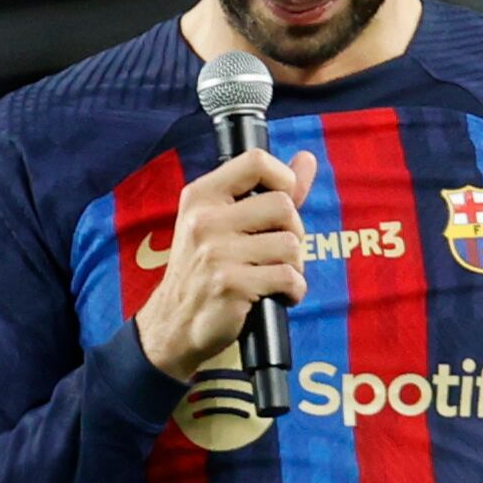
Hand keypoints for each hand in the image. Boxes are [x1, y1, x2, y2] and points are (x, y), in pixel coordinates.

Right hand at [135, 149, 316, 381]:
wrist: (174, 324)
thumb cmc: (206, 268)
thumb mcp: (225, 221)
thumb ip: (269, 190)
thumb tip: (307, 158)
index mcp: (202, 195)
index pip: (256, 162)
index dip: (284, 178)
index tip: (283, 202)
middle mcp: (205, 219)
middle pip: (284, 206)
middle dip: (294, 231)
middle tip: (278, 252)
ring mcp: (216, 252)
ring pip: (291, 244)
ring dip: (294, 265)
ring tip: (275, 275)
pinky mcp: (230, 284)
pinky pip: (288, 277)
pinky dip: (293, 290)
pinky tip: (278, 295)